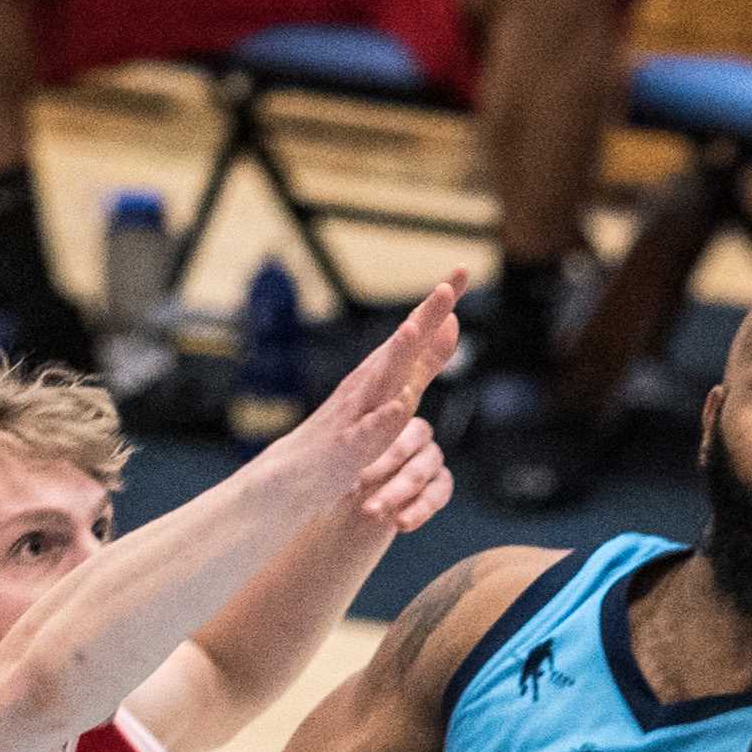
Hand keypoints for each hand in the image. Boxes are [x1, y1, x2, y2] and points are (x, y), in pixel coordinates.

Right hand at [262, 274, 463, 511]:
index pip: (414, 333)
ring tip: (415, 330)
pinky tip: (398, 406)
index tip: (462, 270)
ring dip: (398, 356)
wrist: (289, 481)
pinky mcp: (344, 452)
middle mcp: (366, 388)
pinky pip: (366, 435)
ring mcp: (353, 417)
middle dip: (424, 318)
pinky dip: (381, 420)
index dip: (438, 305)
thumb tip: (451, 323)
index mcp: (381, 374)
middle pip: (400, 349)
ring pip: (379, 384)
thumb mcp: (393, 393)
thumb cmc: (345, 435)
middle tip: (447, 287)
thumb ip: (424, 363)